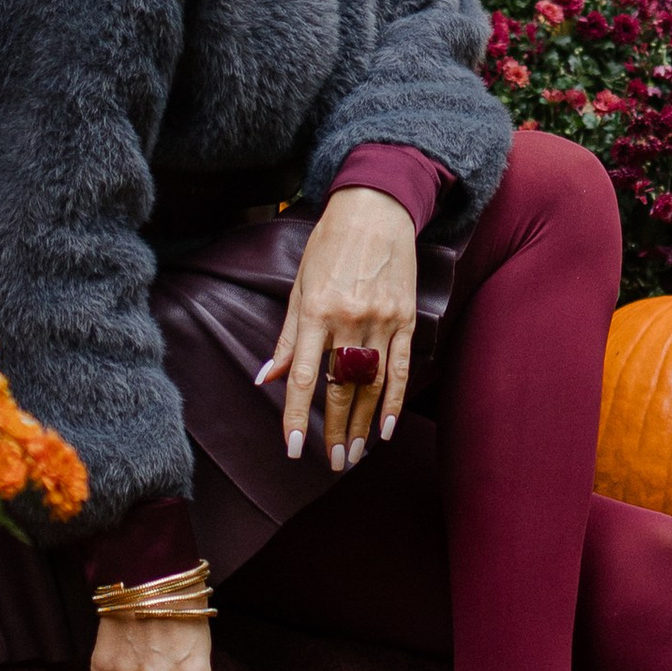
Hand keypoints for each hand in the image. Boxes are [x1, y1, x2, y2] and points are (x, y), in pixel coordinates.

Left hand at [257, 184, 416, 470]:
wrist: (375, 209)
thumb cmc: (329, 245)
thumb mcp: (299, 284)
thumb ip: (286, 336)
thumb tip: (265, 378)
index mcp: (316, 311)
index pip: (302, 377)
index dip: (296, 417)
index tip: (293, 449)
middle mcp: (349, 319)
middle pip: (341, 388)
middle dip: (336, 430)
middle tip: (334, 462)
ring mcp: (381, 319)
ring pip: (373, 385)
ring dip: (365, 423)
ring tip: (357, 453)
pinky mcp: (406, 318)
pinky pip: (401, 368)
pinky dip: (395, 401)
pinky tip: (388, 427)